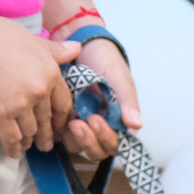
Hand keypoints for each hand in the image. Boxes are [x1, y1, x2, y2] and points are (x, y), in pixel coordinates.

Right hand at [0, 7, 77, 157]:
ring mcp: (19, 104)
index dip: (62, 119)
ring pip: (30, 131)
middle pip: (47, 120)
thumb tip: (77, 49)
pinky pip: (11, 138)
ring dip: (29, 141)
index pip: (63, 104)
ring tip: (27, 146)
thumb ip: (53, 50)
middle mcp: (39, 91)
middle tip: (45, 145)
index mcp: (50, 72)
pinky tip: (13, 152)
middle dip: (46, 135)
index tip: (59, 127)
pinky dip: (13, 148)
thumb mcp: (29, 38)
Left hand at [63, 36, 140, 160]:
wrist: (83, 43)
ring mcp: (84, 125)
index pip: (117, 143)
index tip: (96, 120)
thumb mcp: (118, 77)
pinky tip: (58, 117)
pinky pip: (63, 135)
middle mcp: (104, 127)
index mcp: (121, 121)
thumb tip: (135, 125)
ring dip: (76, 138)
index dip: (107, 138)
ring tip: (70, 120)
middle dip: (90, 141)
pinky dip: (60, 130)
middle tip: (79, 123)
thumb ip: (127, 101)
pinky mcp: (65, 120)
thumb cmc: (105, 59)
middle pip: (99, 150)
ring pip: (80, 146)